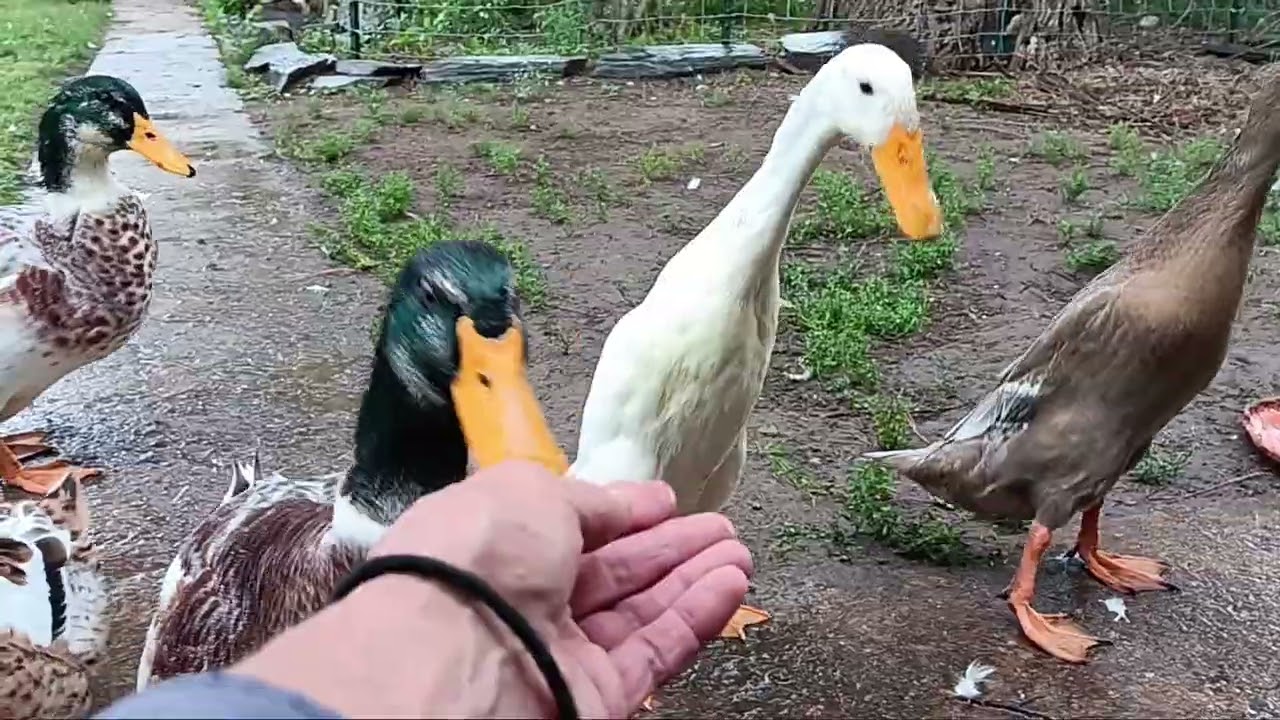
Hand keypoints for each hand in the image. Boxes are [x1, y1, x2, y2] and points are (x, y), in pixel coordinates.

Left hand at [369, 460, 753, 716]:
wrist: (453, 658)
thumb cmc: (475, 559)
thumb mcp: (529, 492)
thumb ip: (586, 499)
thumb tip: (628, 502)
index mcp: (492, 545)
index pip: (567, 528)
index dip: (619, 512)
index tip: (665, 499)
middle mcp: (523, 601)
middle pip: (611, 572)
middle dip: (669, 546)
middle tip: (719, 526)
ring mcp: (558, 654)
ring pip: (638, 614)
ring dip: (692, 579)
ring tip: (737, 551)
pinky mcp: (593, 699)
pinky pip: (652, 654)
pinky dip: (695, 619)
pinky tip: (730, 585)